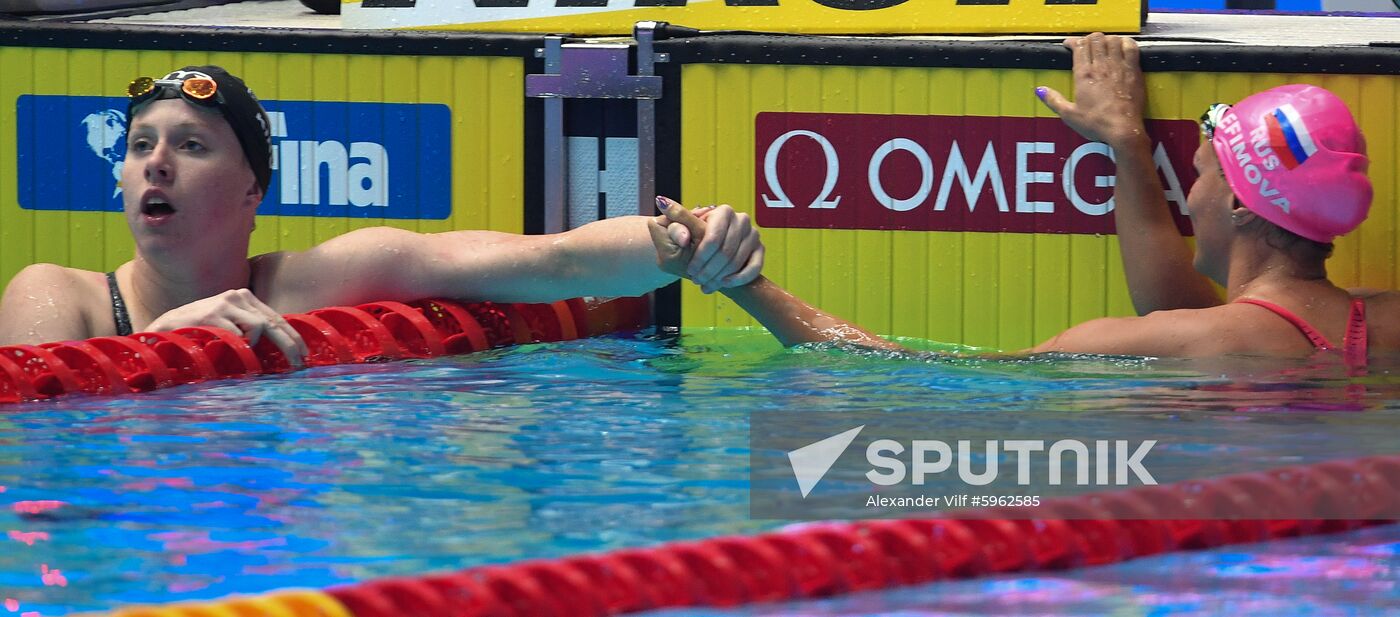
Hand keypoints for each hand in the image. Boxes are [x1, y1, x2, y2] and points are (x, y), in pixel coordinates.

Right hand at [147, 288, 308, 367]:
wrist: (166, 326)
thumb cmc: (202, 328)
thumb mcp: (230, 323)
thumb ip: (252, 327)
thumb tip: (283, 344)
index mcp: (244, 297)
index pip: (276, 317)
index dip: (293, 336)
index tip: (304, 353)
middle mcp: (237, 296)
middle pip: (273, 322)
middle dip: (289, 344)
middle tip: (298, 363)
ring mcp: (224, 304)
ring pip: (258, 327)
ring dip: (256, 345)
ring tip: (245, 355)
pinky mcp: (212, 315)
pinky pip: (237, 336)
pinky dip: (237, 346)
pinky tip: (224, 348)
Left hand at [649, 196, 764, 292]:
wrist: (703, 251)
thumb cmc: (687, 241)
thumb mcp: (675, 234)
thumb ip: (671, 225)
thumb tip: (660, 212)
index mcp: (723, 211)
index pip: (713, 238)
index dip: (700, 257)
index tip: (690, 270)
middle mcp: (741, 220)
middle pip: (726, 252)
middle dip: (709, 270)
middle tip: (696, 280)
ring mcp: (753, 235)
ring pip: (737, 262)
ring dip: (720, 277)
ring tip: (705, 285)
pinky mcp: (760, 249)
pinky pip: (754, 268)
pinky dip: (739, 279)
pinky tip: (724, 284)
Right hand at [1038, 33, 1148, 147]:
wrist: (1122, 129)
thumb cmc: (1098, 123)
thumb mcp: (1069, 115)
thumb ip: (1053, 100)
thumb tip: (1041, 91)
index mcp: (1084, 75)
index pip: (1079, 46)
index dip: (1073, 41)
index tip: (1069, 44)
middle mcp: (1102, 67)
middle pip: (1096, 39)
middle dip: (1089, 38)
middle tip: (1086, 45)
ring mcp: (1119, 66)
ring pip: (1113, 39)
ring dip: (1107, 39)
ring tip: (1103, 45)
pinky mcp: (1133, 71)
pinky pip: (1131, 47)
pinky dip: (1126, 42)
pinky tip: (1122, 46)